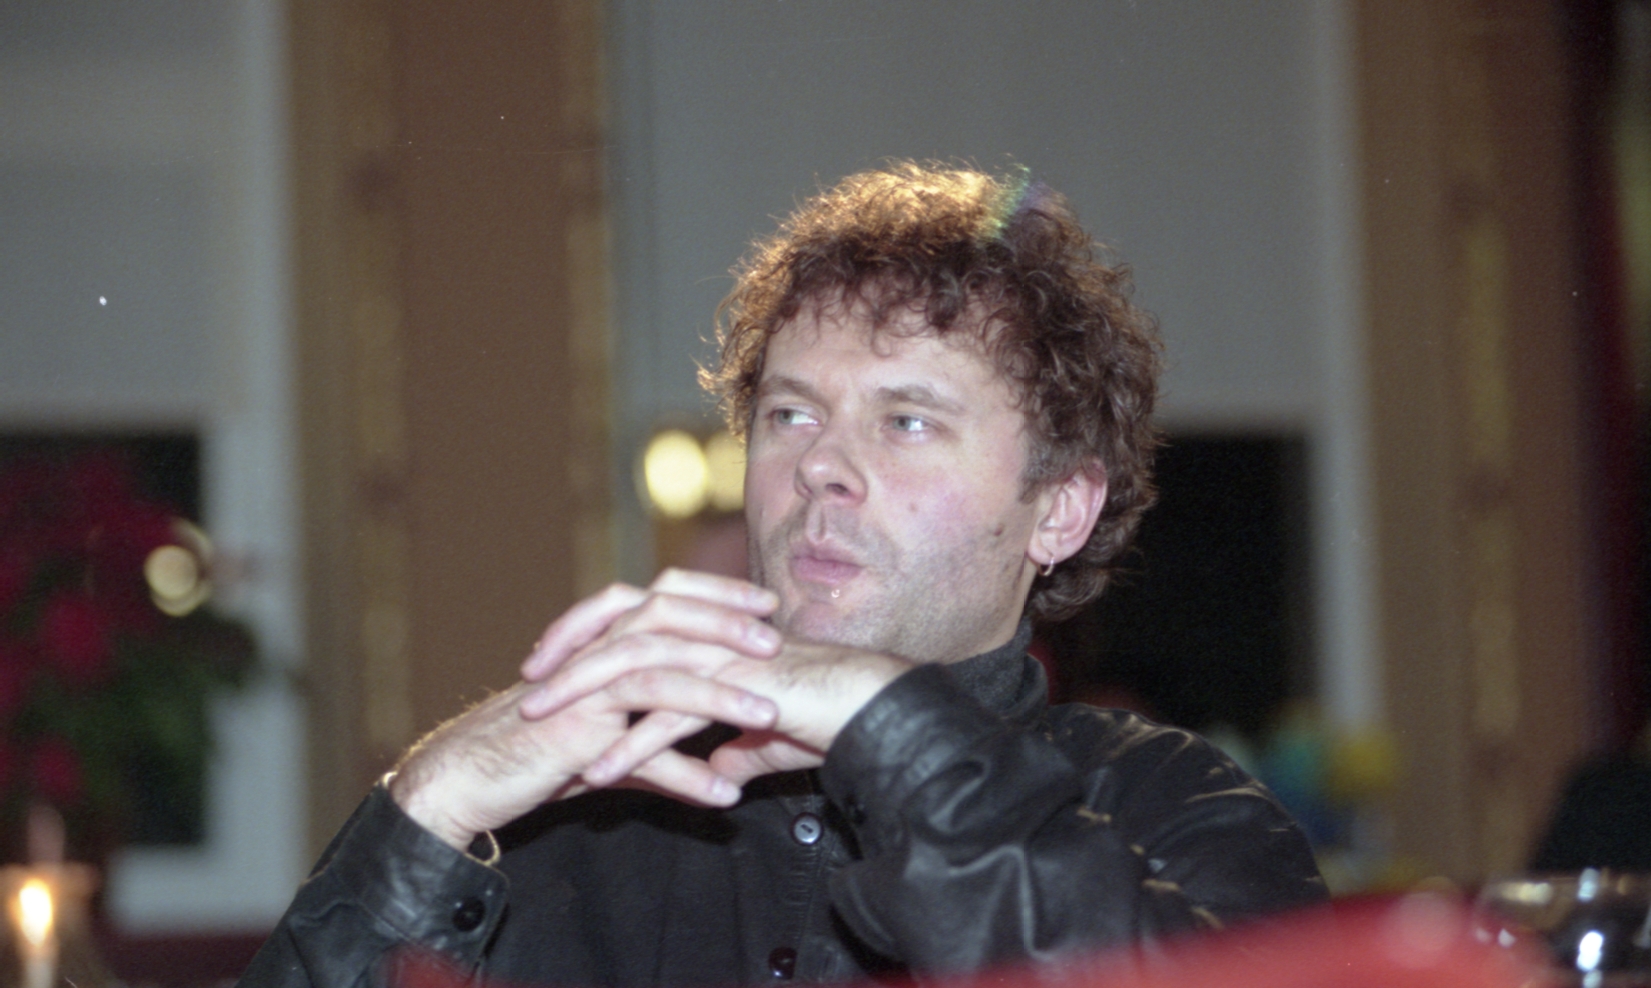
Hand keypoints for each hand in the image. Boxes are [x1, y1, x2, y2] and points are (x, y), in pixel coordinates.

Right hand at [389, 571, 784, 848]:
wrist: (470, 779)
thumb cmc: (539, 760)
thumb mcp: (617, 755)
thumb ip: (668, 756)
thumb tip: (723, 780)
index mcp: (604, 643)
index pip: (668, 598)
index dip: (718, 597)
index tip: (766, 605)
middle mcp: (595, 653)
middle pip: (668, 615)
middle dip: (727, 623)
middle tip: (775, 638)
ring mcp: (584, 686)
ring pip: (660, 672)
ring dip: (720, 693)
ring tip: (768, 713)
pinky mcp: (575, 729)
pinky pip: (639, 742)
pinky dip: (686, 772)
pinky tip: (723, 795)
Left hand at [561, 638, 913, 789]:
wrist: (872, 711)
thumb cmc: (827, 717)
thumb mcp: (765, 736)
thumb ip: (734, 744)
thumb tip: (717, 765)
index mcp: (710, 632)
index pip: (634, 616)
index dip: (588, 633)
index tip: (550, 664)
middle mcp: (710, 634)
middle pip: (622, 626)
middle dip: (569, 652)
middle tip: (527, 683)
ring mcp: (722, 656)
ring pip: (635, 663)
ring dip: (583, 694)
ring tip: (540, 724)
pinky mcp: (737, 689)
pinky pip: (671, 715)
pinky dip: (631, 744)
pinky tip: (599, 773)